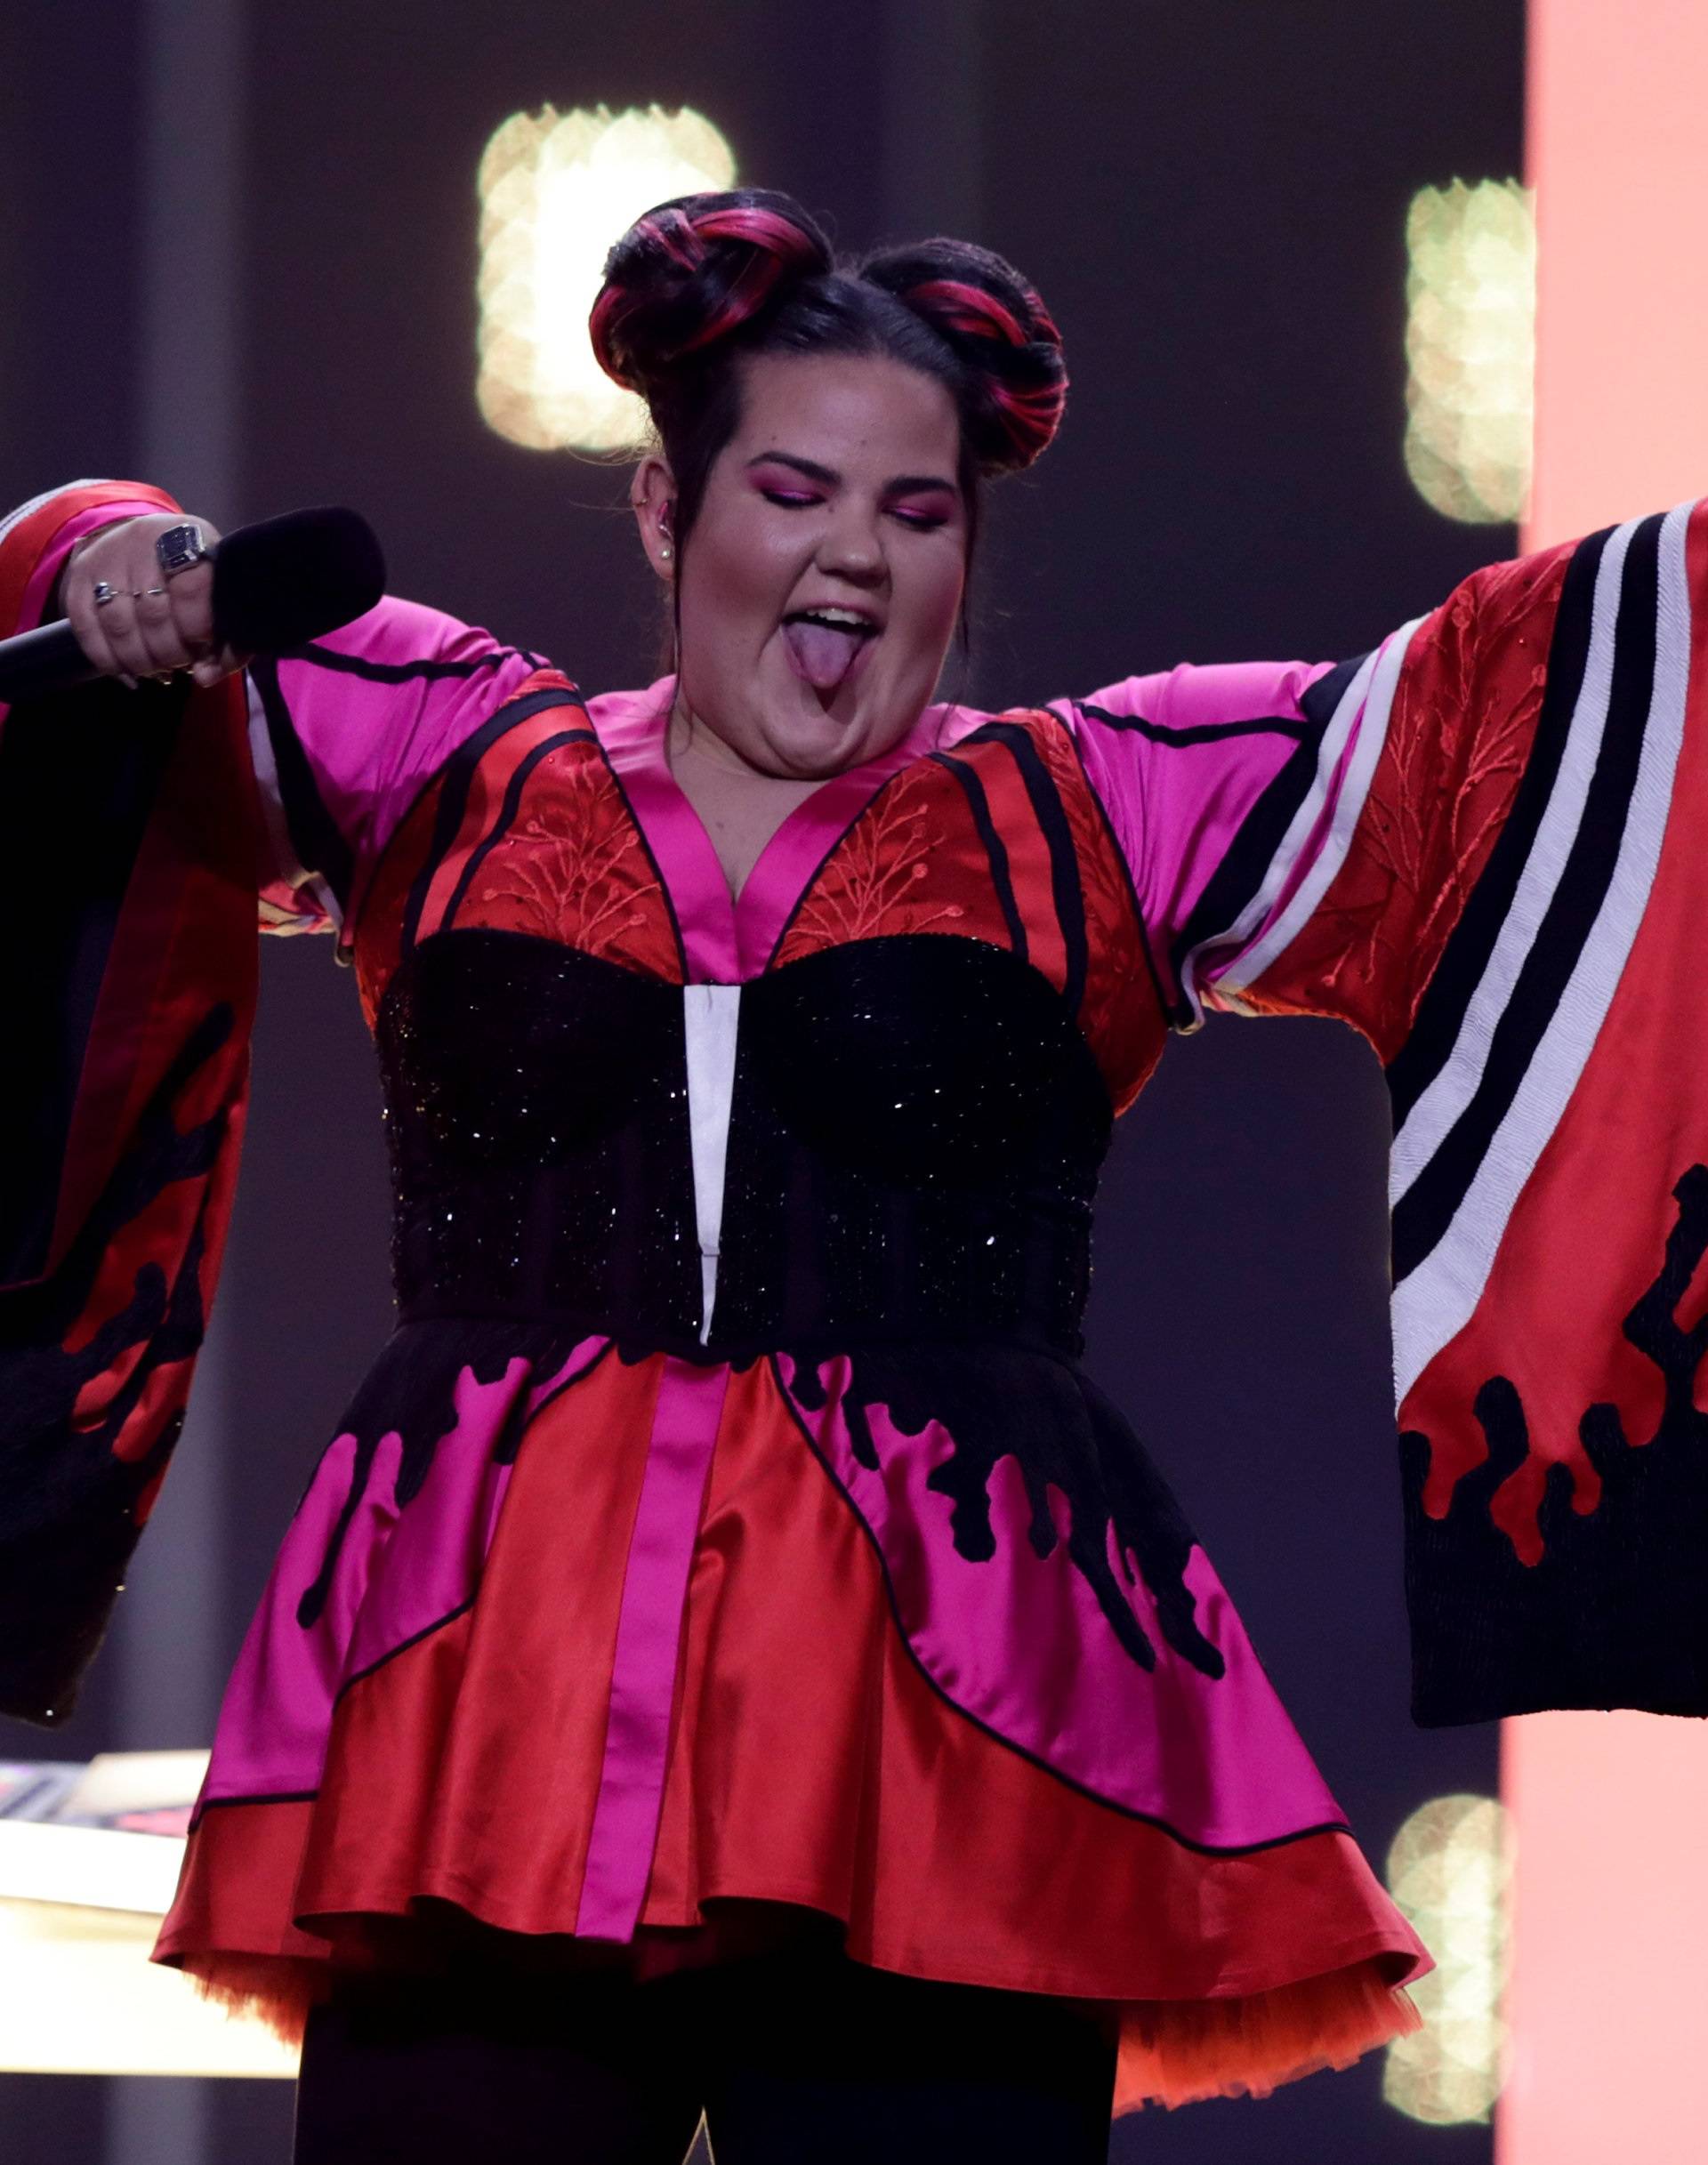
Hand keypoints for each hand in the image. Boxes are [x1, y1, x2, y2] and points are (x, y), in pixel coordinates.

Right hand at [61, 513, 248, 690]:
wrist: (148, 539)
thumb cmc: (197, 575)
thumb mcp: (221, 595)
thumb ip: (227, 641)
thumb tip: (205, 677)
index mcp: (189, 540)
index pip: (190, 590)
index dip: (196, 629)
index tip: (202, 647)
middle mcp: (143, 541)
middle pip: (153, 613)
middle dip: (168, 653)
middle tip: (178, 665)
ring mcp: (107, 556)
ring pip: (118, 623)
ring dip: (138, 660)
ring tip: (155, 669)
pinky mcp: (81, 574)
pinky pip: (85, 626)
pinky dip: (105, 657)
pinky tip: (125, 668)